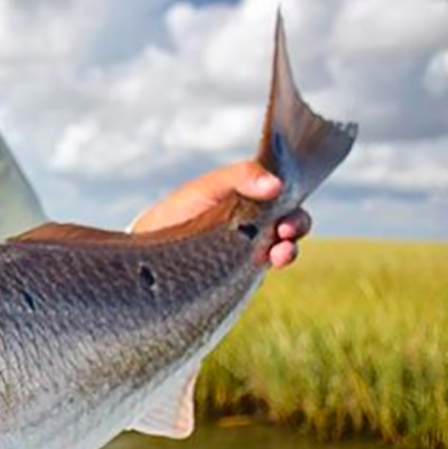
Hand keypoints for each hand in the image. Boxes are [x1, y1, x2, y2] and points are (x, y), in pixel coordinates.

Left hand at [130, 161, 311, 268]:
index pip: (285, 194)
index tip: (286, 200)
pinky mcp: (243, 272)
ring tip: (279, 252)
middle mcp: (256, 222)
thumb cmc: (180, 210)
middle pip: (292, 221)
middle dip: (297, 224)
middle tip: (286, 229)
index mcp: (251, 197)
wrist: (150, 246)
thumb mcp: (209, 186)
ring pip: (282, 248)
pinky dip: (272, 265)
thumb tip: (275, 184)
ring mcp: (251, 248)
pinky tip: (266, 262)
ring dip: (289, 250)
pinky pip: (265, 269)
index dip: (293, 197)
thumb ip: (241, 176)